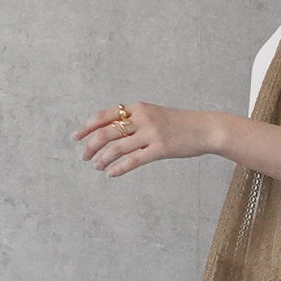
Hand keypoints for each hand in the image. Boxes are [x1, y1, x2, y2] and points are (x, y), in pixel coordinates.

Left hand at [71, 102, 217, 176]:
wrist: (205, 129)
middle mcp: (142, 118)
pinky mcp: (161, 149)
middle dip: (91, 145)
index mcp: (138, 107)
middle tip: (83, 156)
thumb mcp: (155, 115)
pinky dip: (119, 167)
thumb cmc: (180, 125)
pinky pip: (134, 160)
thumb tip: (113, 131)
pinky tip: (111, 173)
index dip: (87, 126)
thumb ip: (135, 120)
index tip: (75, 137)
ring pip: (118, 147)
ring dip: (103, 158)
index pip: (105, 115)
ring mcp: (152, 133)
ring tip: (96, 166)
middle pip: (107, 131)